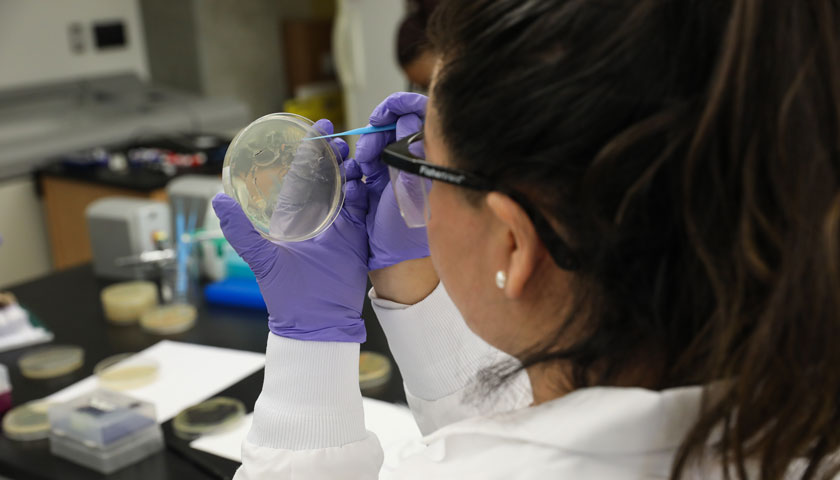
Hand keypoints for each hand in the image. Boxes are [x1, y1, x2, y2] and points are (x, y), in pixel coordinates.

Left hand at [213, 119, 368, 342]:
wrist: (315, 321)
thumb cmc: (286, 294)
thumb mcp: (260, 258)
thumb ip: (240, 231)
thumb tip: (218, 201)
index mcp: (296, 216)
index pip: (304, 175)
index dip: (310, 151)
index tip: (314, 129)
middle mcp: (320, 216)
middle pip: (330, 175)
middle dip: (333, 153)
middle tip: (334, 136)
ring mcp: (342, 225)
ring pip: (349, 186)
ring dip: (350, 168)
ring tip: (348, 153)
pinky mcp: (358, 236)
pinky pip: (364, 207)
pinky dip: (363, 192)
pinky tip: (359, 180)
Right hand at [355, 92, 429, 270]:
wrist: (393, 260)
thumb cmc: (409, 228)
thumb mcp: (412, 184)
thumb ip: (411, 149)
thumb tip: (408, 119)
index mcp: (425, 156)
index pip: (416, 114)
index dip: (398, 106)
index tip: (382, 115)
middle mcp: (409, 160)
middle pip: (390, 125)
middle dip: (375, 134)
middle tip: (369, 153)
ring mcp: (391, 171)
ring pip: (371, 144)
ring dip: (363, 153)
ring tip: (362, 170)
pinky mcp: (372, 185)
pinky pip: (358, 165)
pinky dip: (353, 170)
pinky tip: (355, 185)